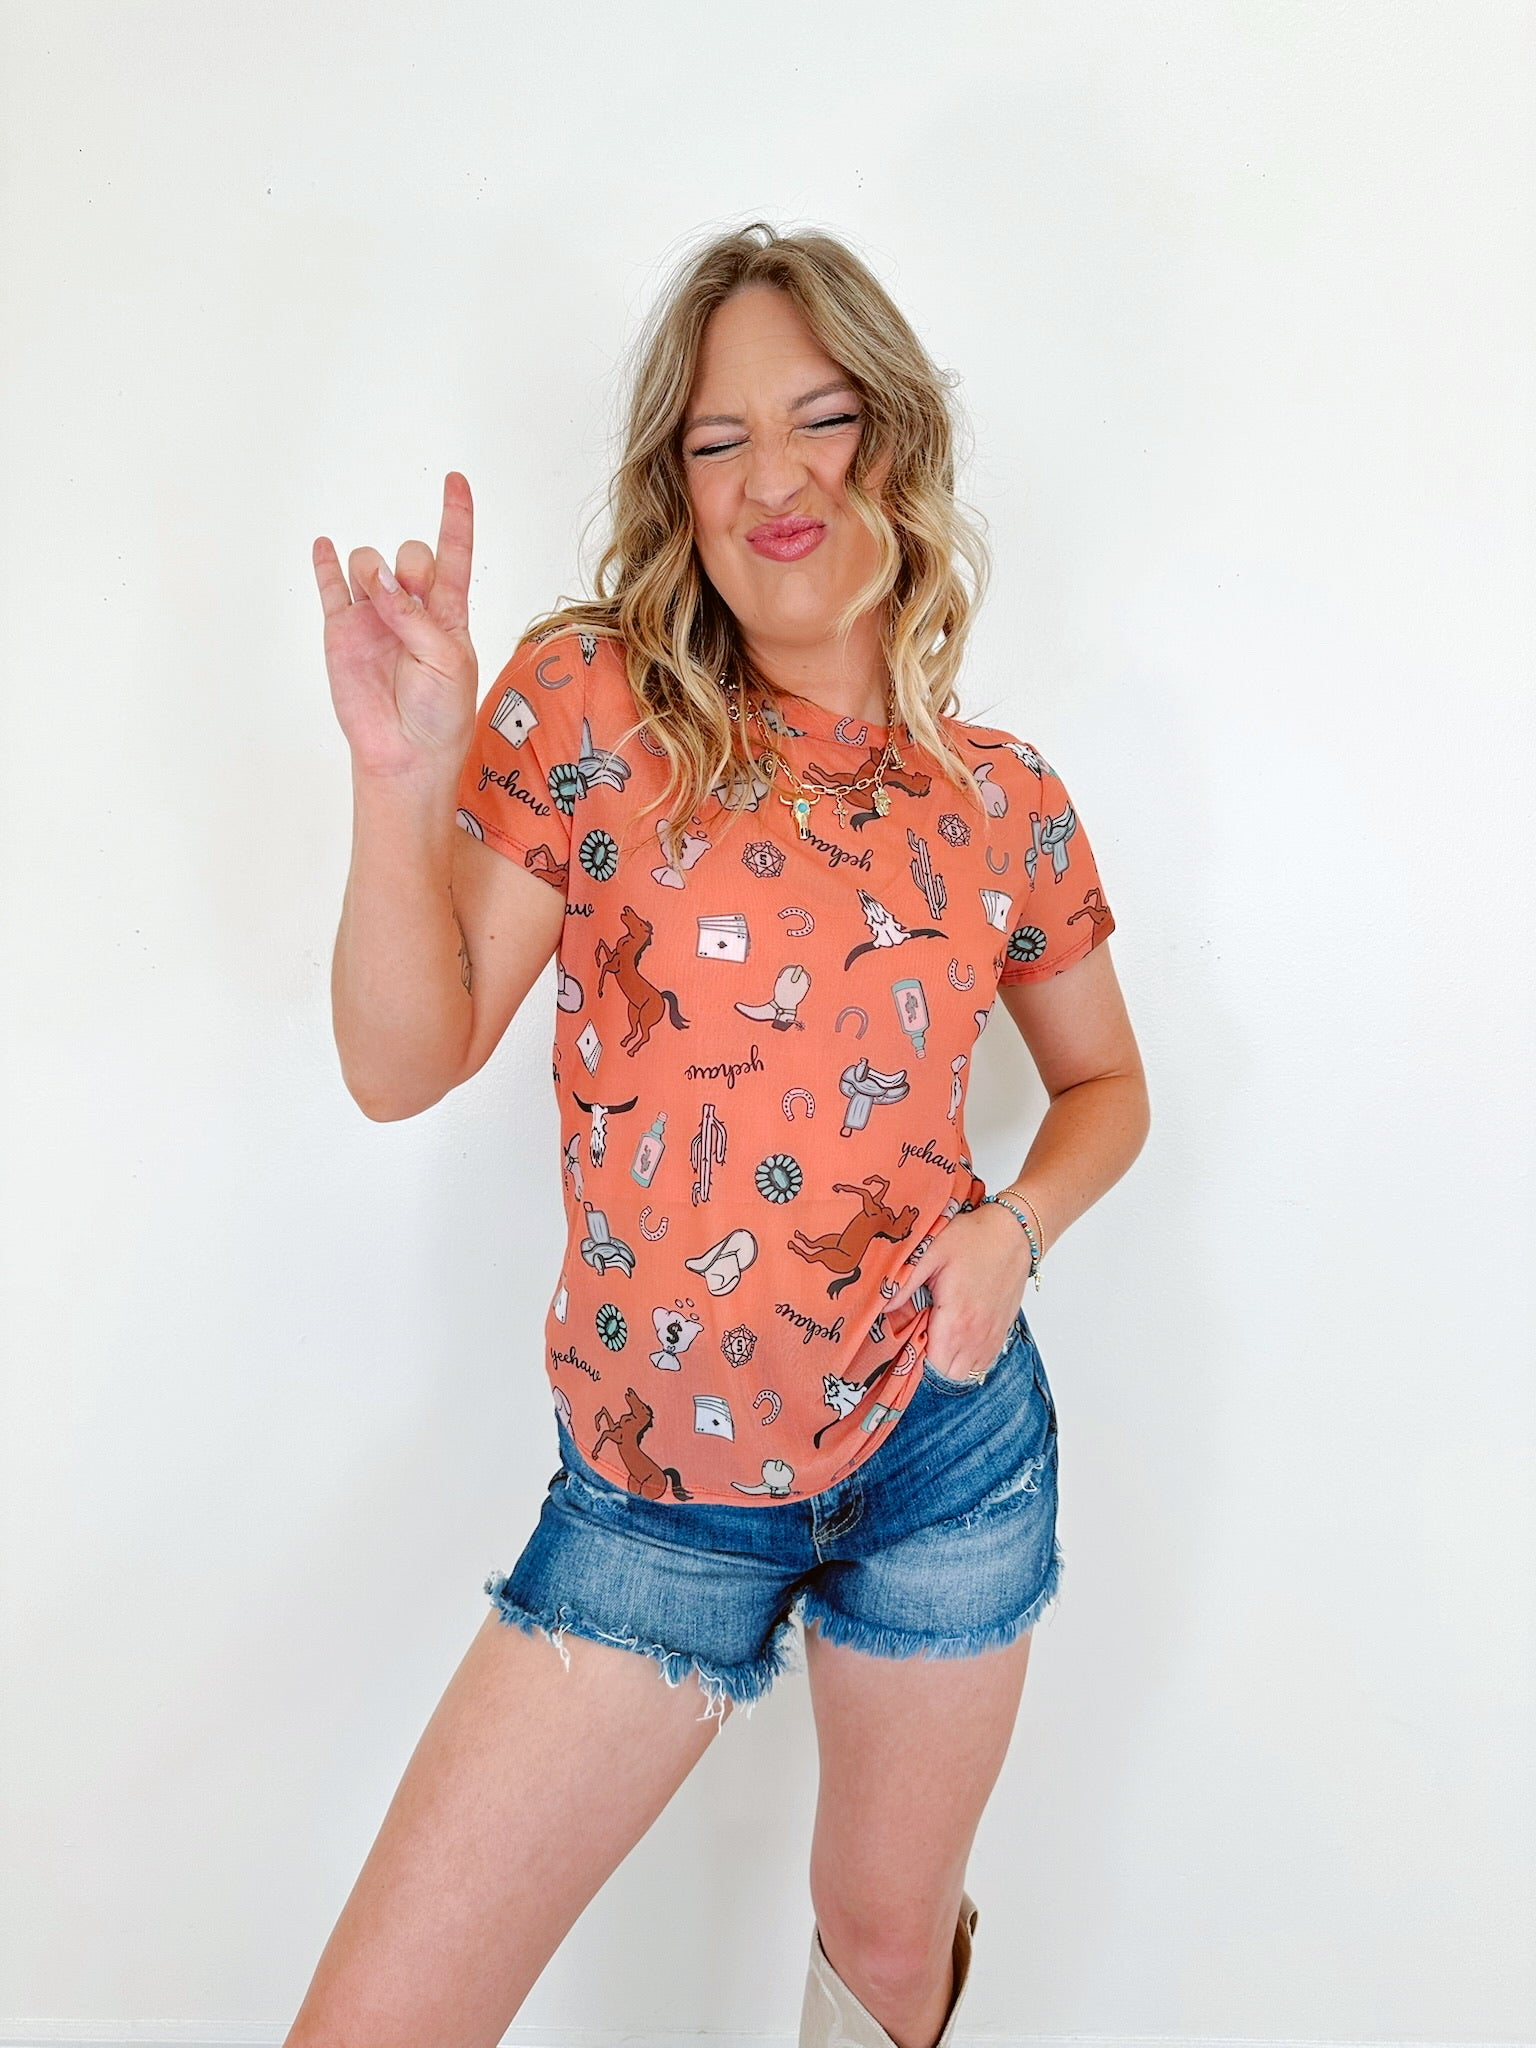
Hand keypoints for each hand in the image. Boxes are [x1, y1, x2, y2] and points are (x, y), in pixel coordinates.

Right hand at [312, 470, 478, 780]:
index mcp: (447, 614)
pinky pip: (330, 586)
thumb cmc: (440, 714)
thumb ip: (417, 617)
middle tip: (408, 594)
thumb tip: (378, 579)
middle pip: (409, 553)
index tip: (456, 481)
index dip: (456, 517)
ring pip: (368, 563)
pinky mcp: (342, 631)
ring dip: (372, 570)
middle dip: (409, 564)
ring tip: (377, 600)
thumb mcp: (448, 662)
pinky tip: (325, 547)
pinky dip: (325, 564)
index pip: (454, 555)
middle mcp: (410, 608)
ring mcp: (374, 617)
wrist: (405, 754)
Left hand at [886, 1201, 1032, 1381]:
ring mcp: (992, 1335)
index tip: (907, 1341)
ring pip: (967, 1373)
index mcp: (955, 1319)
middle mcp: (976, 1334)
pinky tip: (958, 1337)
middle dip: (930, 1363)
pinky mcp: (1002, 1331)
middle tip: (920, 1337)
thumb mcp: (930, 1253)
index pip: (932, 1365)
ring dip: (950, 1362)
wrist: (1013, 1233)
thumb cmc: (972, 1239)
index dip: (915, 1359)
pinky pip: (984, 1363)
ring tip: (939, 1338)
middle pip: (947, 1374)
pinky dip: (969, 1359)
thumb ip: (904, 1284)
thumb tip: (880, 1306)